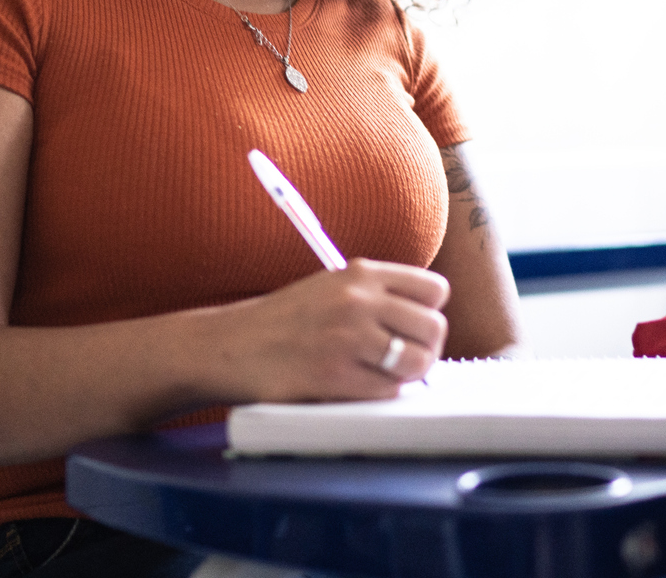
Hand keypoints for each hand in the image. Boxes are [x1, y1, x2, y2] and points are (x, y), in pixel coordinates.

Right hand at [212, 259, 450, 403]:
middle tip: (407, 359)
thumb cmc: (285, 320)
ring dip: (407, 374)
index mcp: (361, 273)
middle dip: (426, 348)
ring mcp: (348, 338)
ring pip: (417, 361)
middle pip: (434, 327)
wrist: (232, 345)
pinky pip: (388, 390)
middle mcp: (359, 300)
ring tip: (385, 374)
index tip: (415, 327)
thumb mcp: (332, 286)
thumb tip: (425, 321)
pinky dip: (381, 393)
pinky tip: (359, 385)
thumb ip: (376, 294)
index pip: (434, 289)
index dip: (430, 312)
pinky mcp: (335, 376)